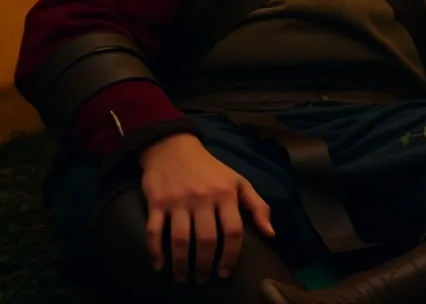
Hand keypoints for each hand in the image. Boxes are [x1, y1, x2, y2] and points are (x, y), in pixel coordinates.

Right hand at [138, 133, 273, 283]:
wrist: (174, 147)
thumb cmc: (211, 168)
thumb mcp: (239, 182)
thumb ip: (257, 206)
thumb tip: (271, 234)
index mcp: (226, 194)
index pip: (233, 230)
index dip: (231, 255)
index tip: (225, 272)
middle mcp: (203, 198)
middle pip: (206, 239)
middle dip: (205, 265)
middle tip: (203, 279)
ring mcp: (178, 201)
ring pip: (181, 239)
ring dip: (181, 263)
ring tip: (183, 278)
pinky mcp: (157, 202)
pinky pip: (154, 231)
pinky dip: (155, 251)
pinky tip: (159, 266)